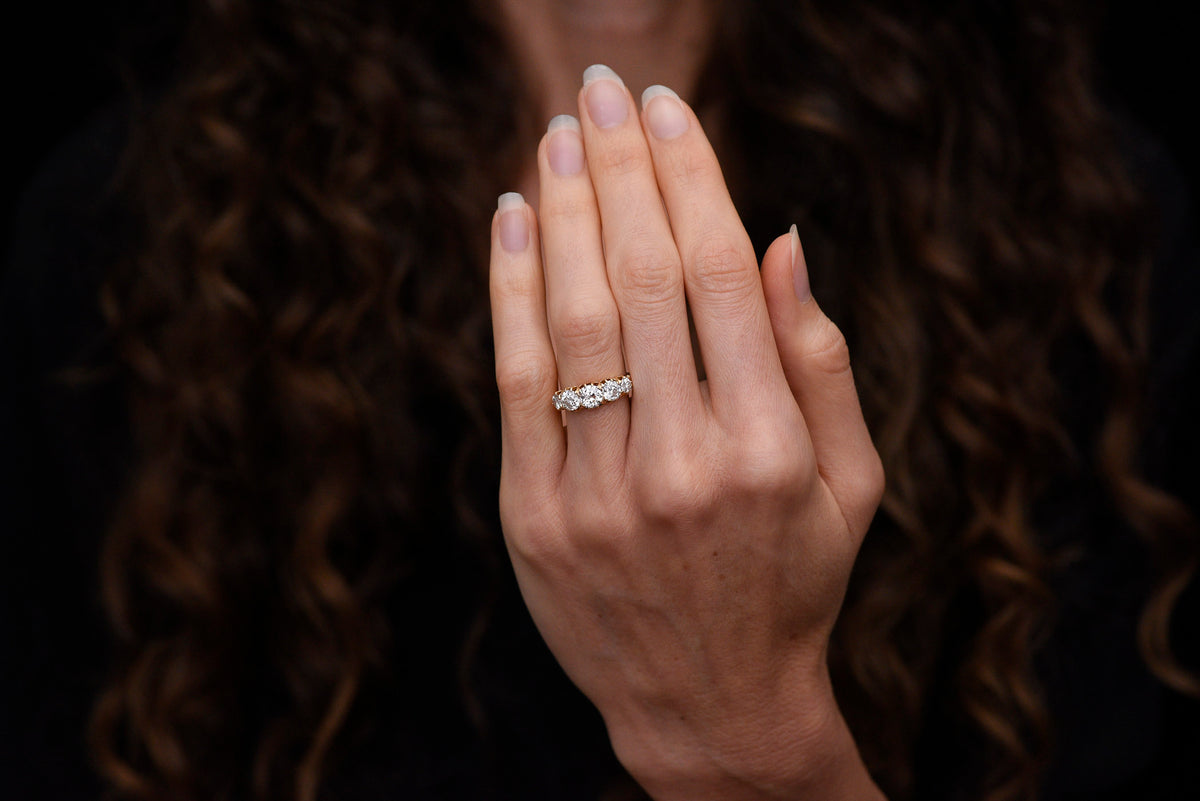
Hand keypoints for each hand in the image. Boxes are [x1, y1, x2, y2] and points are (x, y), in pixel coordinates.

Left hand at [488, 66, 885, 800]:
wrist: (707, 703)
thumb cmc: (791, 580)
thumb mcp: (849, 483)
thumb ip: (819, 362)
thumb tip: (779, 238)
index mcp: (769, 449)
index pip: (717, 277)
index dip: (690, 179)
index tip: (668, 111)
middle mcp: (683, 465)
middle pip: (639, 278)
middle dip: (621, 168)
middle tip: (602, 90)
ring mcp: (599, 495)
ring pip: (572, 318)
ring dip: (563, 210)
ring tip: (558, 134)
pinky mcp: (534, 518)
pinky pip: (517, 381)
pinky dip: (509, 289)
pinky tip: (513, 217)